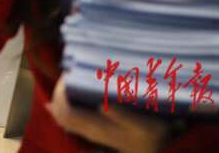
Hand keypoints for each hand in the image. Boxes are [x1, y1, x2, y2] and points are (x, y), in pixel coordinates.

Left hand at [46, 75, 169, 152]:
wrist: (160, 151)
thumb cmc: (154, 136)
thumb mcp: (145, 126)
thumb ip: (124, 116)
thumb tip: (102, 105)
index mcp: (96, 128)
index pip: (64, 112)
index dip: (60, 93)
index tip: (68, 75)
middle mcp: (89, 131)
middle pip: (59, 113)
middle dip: (58, 92)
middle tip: (67, 73)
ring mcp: (91, 132)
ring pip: (63, 117)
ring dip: (61, 98)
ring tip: (69, 78)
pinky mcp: (96, 130)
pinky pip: (71, 119)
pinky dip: (66, 104)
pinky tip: (70, 93)